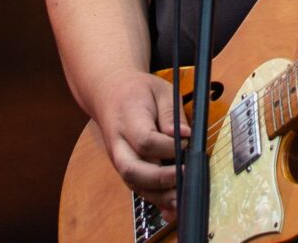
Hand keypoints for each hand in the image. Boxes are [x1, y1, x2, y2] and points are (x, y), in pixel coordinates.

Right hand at [91, 67, 185, 218]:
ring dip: (159, 195)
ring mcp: (119, 159)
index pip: (145, 141)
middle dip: (160, 179)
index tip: (186, 143)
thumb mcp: (160, 90)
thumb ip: (172, 113)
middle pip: (132, 169)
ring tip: (182, 199)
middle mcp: (118, 144)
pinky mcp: (124, 169)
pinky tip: (172, 208)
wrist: (110, 94)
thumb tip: (185, 136)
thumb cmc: (139, 92)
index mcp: (128, 119)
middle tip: (184, 176)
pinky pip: (138, 188)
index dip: (167, 148)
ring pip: (134, 184)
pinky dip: (155, 200)